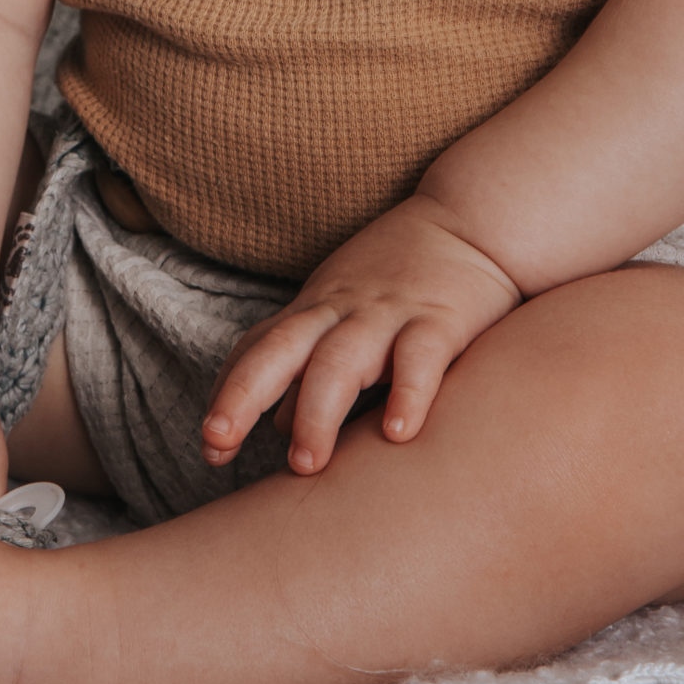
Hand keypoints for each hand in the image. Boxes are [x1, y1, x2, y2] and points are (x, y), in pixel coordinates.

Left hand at [202, 195, 522, 474]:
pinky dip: (408, 393)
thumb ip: (309, 363)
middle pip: (280, 349)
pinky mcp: (441, 320)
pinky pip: (420, 357)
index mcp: (316, 310)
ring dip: (316, 410)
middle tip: (215, 443)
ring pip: (340, 359)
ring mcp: (388, 314)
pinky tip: (398, 434)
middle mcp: (342, 311)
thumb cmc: (402, 275)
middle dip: (242, 394)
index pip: (257, 348)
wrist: (473, 219)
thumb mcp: (345, 311)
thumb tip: (275, 424)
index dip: (228, 393)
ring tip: (304, 464)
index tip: (209, 446)